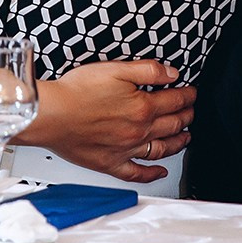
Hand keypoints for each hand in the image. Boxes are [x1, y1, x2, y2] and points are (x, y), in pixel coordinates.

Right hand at [25, 59, 194, 184]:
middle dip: (186, 116)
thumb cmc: (75, 92)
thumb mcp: (115, 69)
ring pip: (161, 149)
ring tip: (185, 137)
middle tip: (191, 112)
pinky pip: (137, 173)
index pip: (175, 101)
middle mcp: (138, 131)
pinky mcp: (110, 163)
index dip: (187, 95)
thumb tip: (172, 74)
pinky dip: (152, 174)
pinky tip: (161, 171)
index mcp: (142, 107)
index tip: (191, 93)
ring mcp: (126, 149)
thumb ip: (147, 70)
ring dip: (178, 143)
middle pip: (173, 125)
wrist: (50, 114)